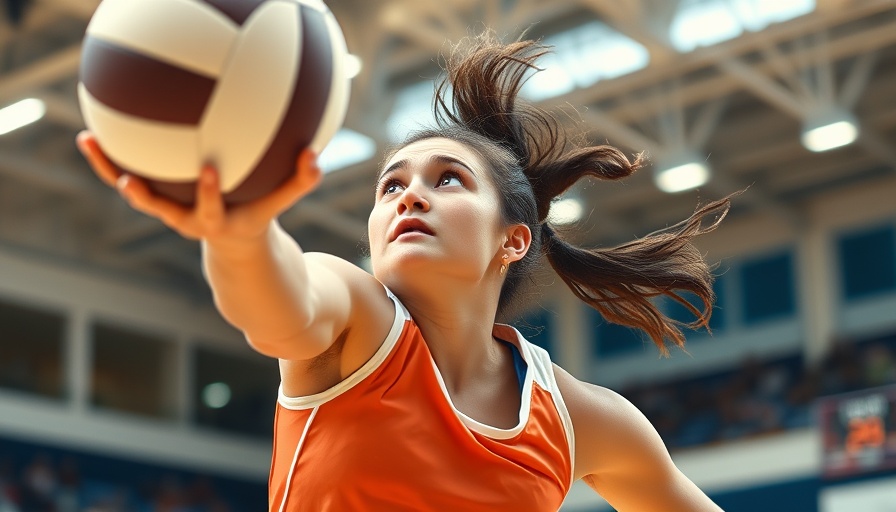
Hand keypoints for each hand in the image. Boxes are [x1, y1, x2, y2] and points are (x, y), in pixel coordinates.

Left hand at [76, 131, 322, 243]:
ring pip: (132, 191)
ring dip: (109, 169)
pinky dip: (111, 157)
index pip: (210, 209)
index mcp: (214, 222)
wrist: (230, 242)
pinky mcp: (155, 196)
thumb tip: (316, 156)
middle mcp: (184, 218)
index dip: (209, 193)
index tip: (209, 169)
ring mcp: (165, 208)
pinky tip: (94, 131)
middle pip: (158, 209)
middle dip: (144, 197)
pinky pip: (128, 174)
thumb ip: (299, 183)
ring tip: (88, 141)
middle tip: (130, 180)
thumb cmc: (257, 215)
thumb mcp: (278, 204)